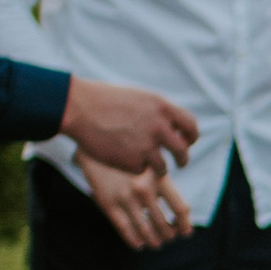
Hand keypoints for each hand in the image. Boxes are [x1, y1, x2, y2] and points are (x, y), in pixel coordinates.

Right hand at [61, 79, 197, 173]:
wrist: (79, 108)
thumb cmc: (106, 101)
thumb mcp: (140, 98)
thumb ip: (160, 113)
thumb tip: (177, 130)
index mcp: (163, 108)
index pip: (191, 126)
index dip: (191, 136)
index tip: (187, 142)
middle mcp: (159, 127)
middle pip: (182, 151)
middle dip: (183, 159)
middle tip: (180, 163)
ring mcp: (146, 146)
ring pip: (164, 167)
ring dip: (160, 169)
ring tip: (151, 166)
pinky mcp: (132, 162)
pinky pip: (141, 171)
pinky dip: (134, 167)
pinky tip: (121, 158)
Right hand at [80, 151, 191, 251]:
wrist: (97, 145)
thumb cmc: (130, 157)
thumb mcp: (152, 163)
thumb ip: (165, 184)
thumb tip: (183, 213)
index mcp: (159, 178)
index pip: (180, 209)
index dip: (184, 224)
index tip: (185, 232)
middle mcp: (144, 189)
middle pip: (163, 224)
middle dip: (169, 236)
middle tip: (169, 238)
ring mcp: (125, 198)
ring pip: (145, 231)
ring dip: (154, 242)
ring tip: (156, 244)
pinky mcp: (107, 203)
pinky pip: (124, 229)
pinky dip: (134, 241)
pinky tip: (138, 244)